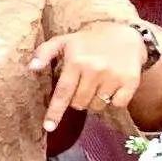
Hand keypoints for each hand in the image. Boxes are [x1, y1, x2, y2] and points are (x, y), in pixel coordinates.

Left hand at [32, 24, 152, 131]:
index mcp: (76, 61)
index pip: (63, 92)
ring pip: (97, 106)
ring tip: (97, 84)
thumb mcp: (62, 41)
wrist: (124, 33)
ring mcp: (114, 76)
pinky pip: (118, 104)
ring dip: (94, 101)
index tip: (48, 127)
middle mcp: (95, 70)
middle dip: (77, 100)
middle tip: (82, 85)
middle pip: (79, 103)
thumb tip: (31, 68)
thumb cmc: (87, 41)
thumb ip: (43, 53)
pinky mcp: (131, 81)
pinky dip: (114, 101)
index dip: (55, 111)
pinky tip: (112, 86)